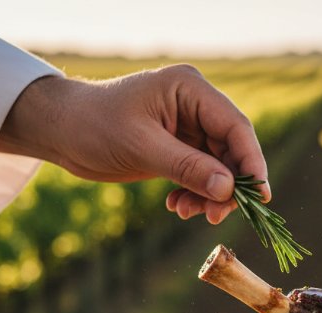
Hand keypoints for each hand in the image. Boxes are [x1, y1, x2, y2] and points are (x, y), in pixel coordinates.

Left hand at [0, 65, 268, 223]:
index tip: (260, 196)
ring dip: (210, 194)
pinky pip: (201, 173)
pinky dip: (195, 193)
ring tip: (191, 213)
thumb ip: (188, 167)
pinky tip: (178, 206)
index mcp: (190, 89)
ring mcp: (188, 125)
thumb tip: (228, 190)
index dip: (251, 162)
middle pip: (231, 148)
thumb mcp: (142, 147)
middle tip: (215, 216)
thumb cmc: (95, 126)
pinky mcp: (178, 145)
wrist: (61, 131)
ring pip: (218, 165)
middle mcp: (195, 104)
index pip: (235, 126)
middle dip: (227, 185)